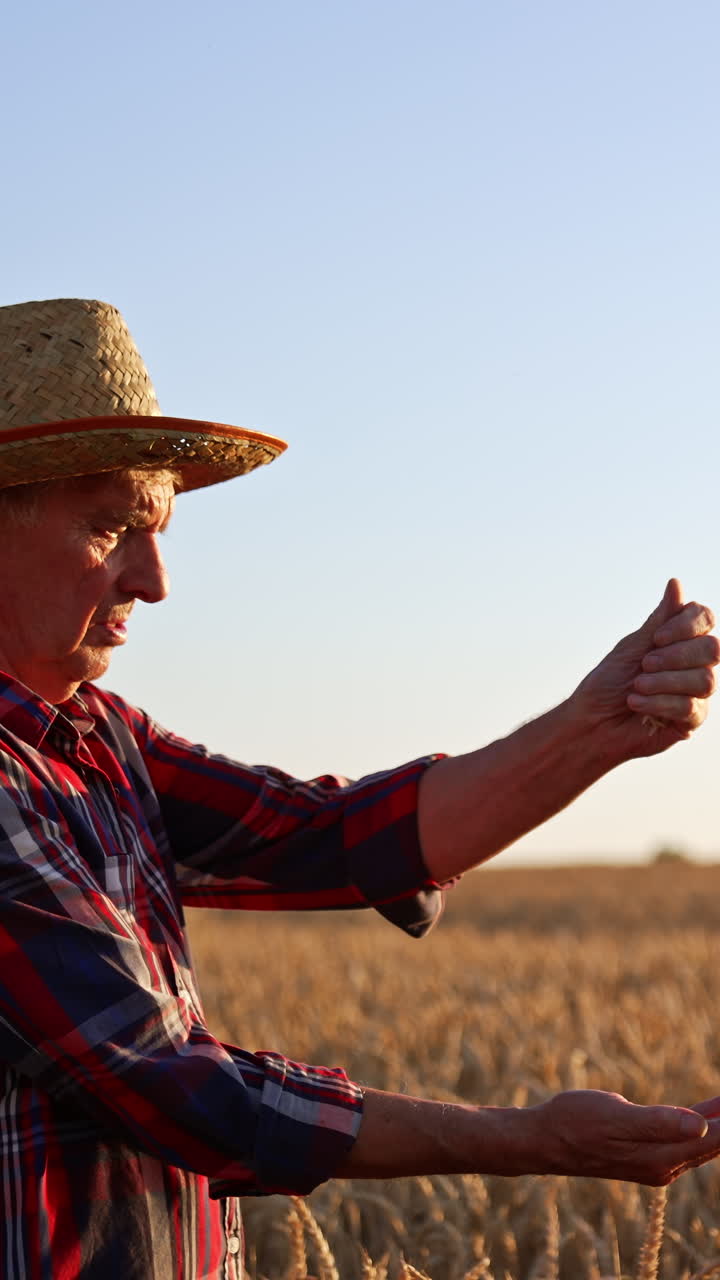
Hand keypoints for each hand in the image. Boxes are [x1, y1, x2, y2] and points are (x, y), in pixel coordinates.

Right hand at [532, 1089, 719, 1184]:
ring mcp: (656, 1162)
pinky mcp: (645, 1154)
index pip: (714, 1137)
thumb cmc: (575, 1122)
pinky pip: (685, 1139)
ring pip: (702, 1142)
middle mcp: (664, 1165)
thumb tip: (701, 1124)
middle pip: (713, 1143)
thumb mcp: (616, 1116)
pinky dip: (703, 1123)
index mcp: (661, 1156)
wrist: (545, 1140)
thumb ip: (659, 1121)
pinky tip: (710, 1113)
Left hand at [572, 579, 718, 757]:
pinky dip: (659, 703)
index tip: (656, 638)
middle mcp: (692, 664)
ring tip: (636, 686)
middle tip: (644, 664)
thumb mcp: (631, 648)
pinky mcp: (690, 720)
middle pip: (711, 649)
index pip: (705, 618)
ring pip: (705, 680)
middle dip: (676, 656)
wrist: (591, 724)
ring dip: (665, 682)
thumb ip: (658, 621)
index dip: (687, 625)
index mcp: (679, 640)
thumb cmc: (607, 684)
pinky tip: (636, 703)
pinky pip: (691, 707)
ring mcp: (694, 692)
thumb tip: (676, 584)